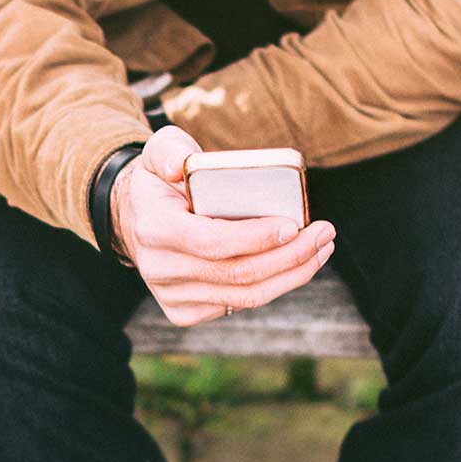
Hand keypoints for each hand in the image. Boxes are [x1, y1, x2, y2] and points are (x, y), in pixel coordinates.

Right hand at [112, 127, 335, 326]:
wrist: (136, 219)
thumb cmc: (162, 182)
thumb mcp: (159, 152)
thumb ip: (170, 149)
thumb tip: (182, 165)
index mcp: (154, 228)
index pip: (210, 242)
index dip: (255, 238)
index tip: (293, 224)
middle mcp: (159, 269)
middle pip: (237, 273)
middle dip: (291, 256)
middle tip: (324, 233)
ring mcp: (171, 295)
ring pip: (245, 296)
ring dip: (293, 275)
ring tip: (321, 248)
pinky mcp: (183, 312)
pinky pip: (239, 305)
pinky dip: (275, 287)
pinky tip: (297, 266)